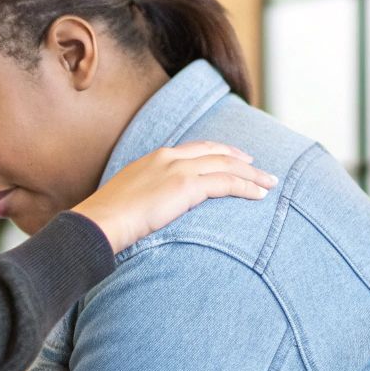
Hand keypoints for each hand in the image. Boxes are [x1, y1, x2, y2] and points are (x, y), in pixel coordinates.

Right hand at [75, 141, 277, 251]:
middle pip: (216, 152)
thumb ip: (146, 196)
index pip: (195, 148)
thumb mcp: (129, 199)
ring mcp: (178, 169)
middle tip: (259, 168)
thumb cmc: (108, 220)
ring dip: (252, 175)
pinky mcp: (186, 186)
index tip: (235, 156)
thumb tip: (152, 209)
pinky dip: (246, 187)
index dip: (219, 151)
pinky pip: (226, 183)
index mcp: (155, 157)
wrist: (100, 222)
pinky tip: (259, 195)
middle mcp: (169, 157)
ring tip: (269, 183)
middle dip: (241, 159)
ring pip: (226, 166)